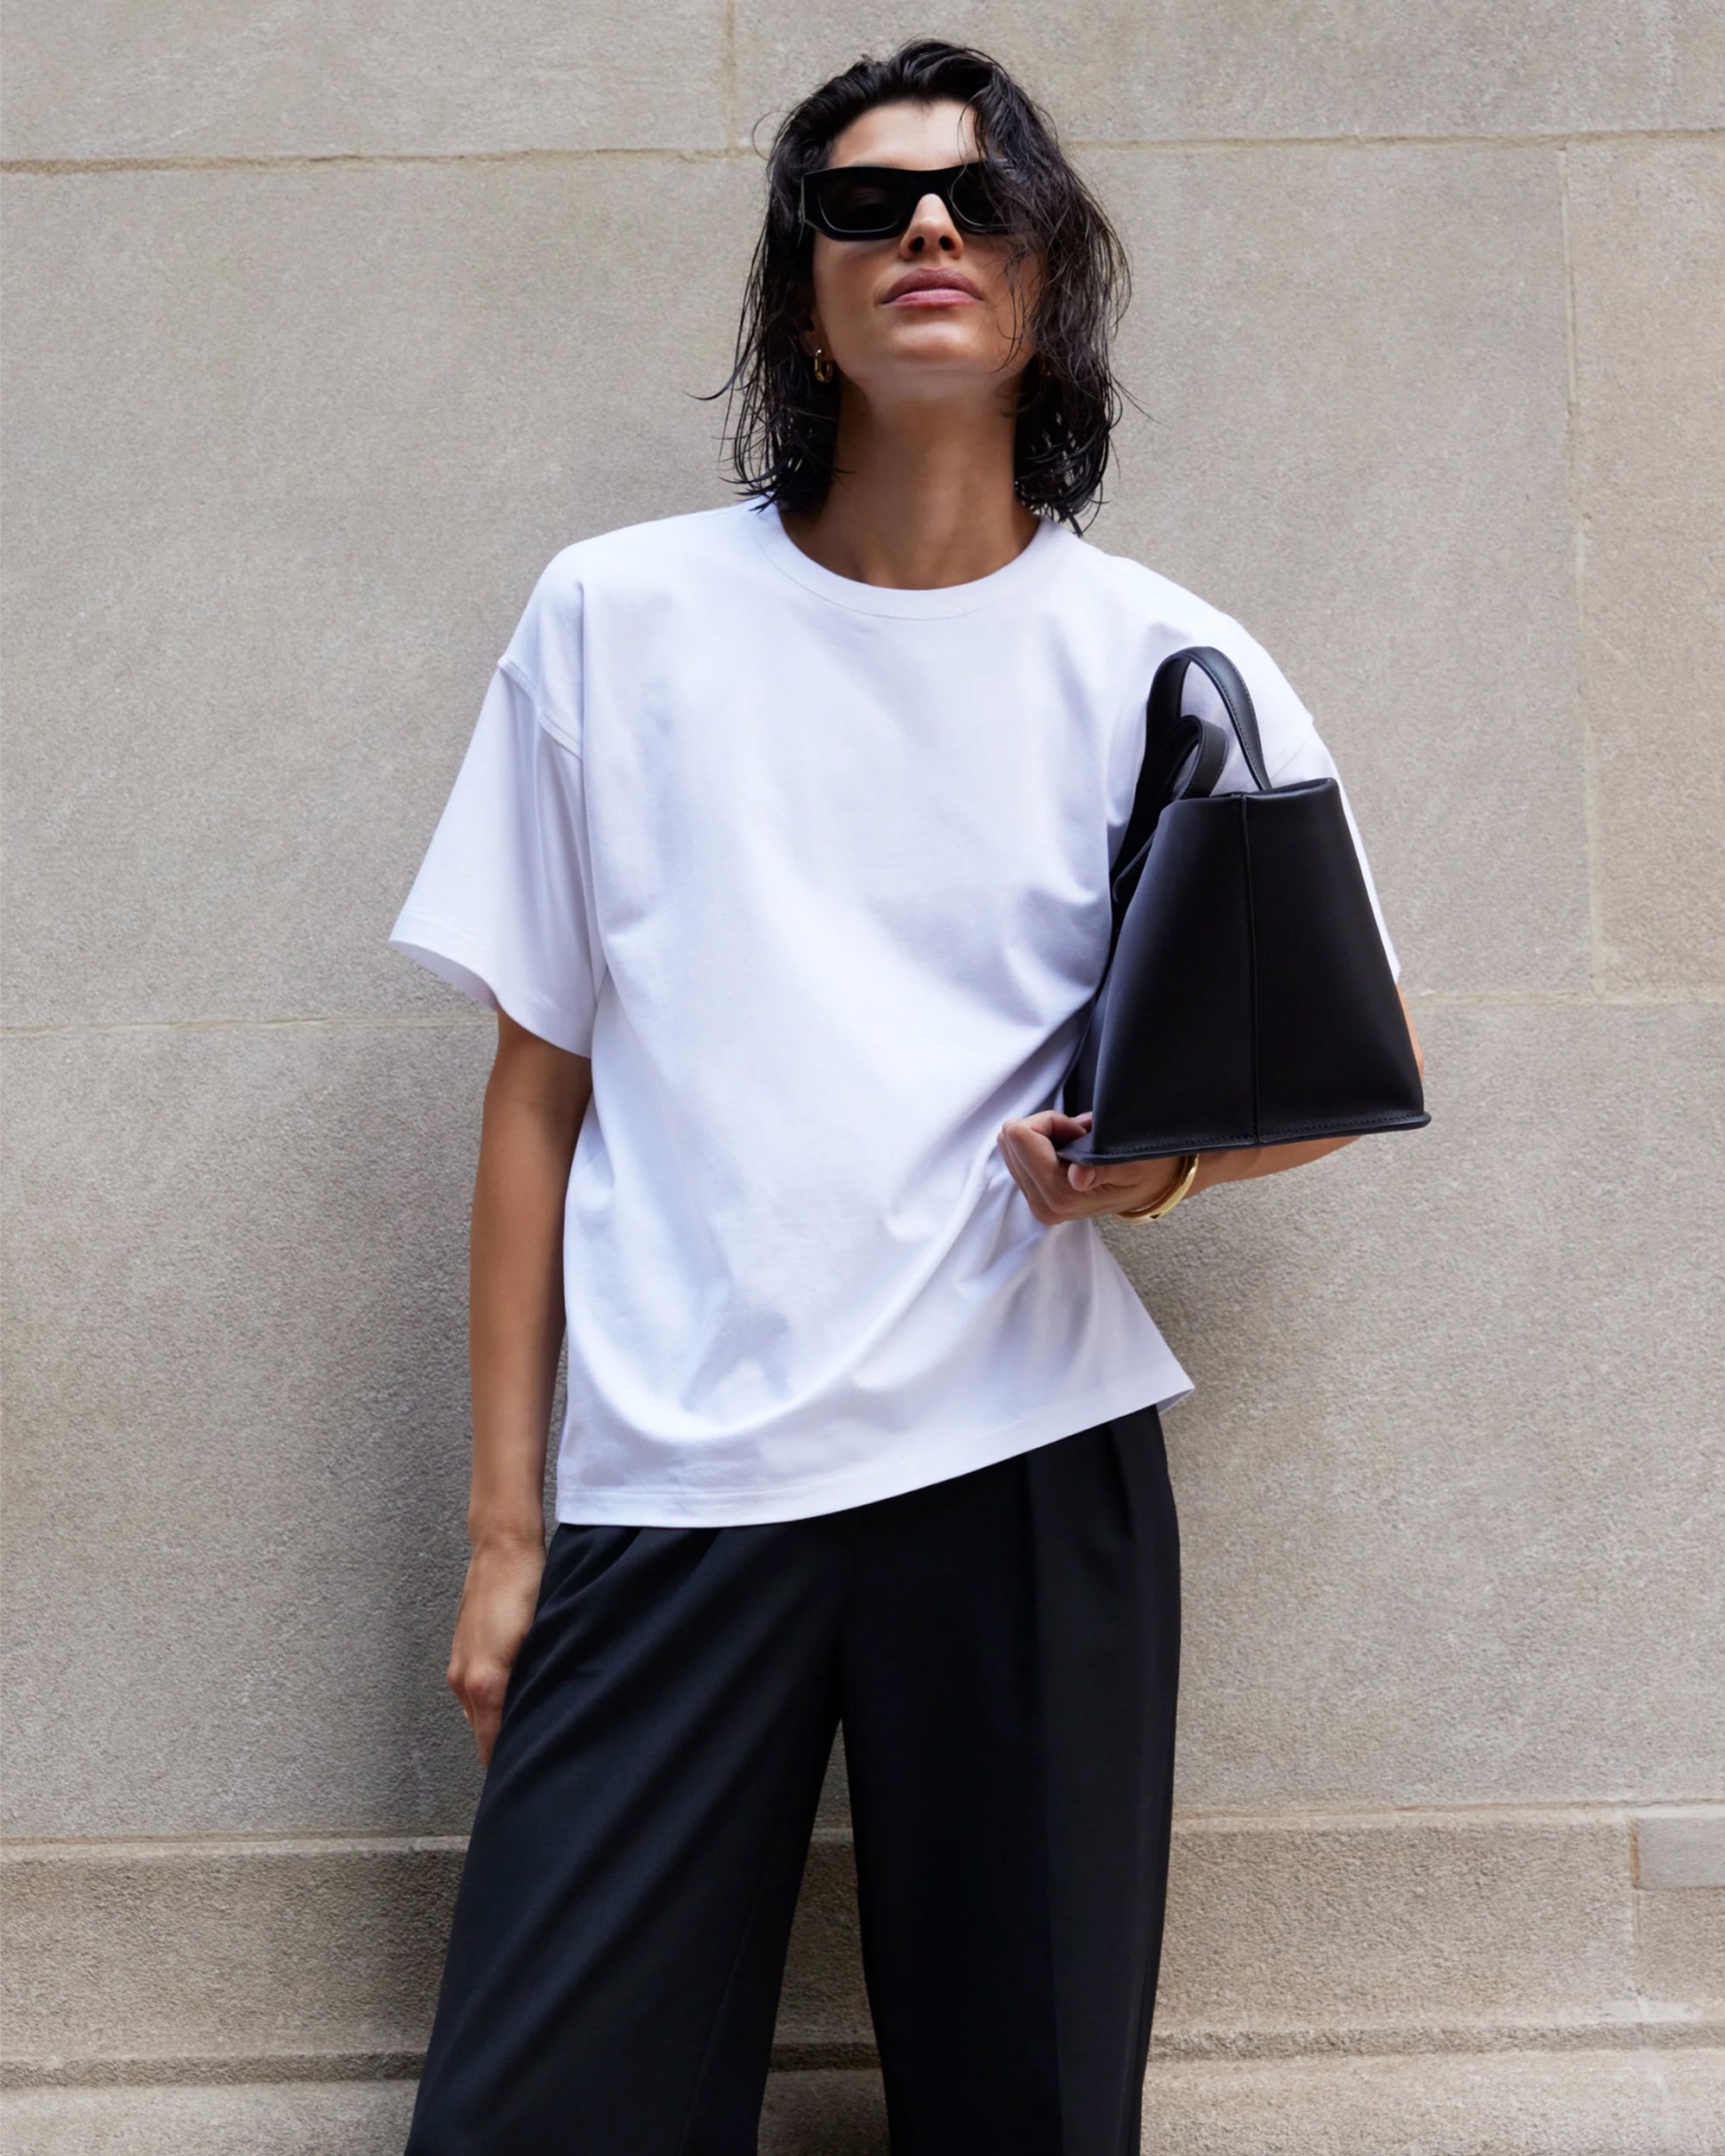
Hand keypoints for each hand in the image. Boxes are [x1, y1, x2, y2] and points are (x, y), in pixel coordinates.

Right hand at [446, 1532, 544, 1766]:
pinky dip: (491, 1703)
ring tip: (528, 1732)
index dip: (508, 1765)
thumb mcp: (540, 1638)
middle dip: (504, 1749)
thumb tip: (542, 1718)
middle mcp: (464, 1680)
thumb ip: (535, 1682)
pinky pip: (475, 1692)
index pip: (491, 1744)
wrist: (502, 1547)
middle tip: (535, 1761)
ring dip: (498, 1724)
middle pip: (482, 1734)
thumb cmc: (526, 1586)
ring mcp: (459, 1665)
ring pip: (479, 1713)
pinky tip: (516, 1697)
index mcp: (484, 1682)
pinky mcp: (462, 1652)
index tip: (524, 1782)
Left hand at [997, 1110, 1214, 1225]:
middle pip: (1011, 1139)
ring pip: (1011, 1144)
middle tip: (1081, 1139)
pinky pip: (1018, 1153)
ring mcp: (1035, 1201)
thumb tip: (1076, 1178)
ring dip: (1045, 1136)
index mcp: (1061, 1196)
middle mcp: (1042, 1204)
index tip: (1081, 1132)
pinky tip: (1071, 1154)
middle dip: (1046, 1128)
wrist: (1151, 1187)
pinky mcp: (1033, 1194)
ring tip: (1079, 1148)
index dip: (1053, 1122)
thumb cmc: (1144, 1168)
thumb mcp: (1130, 1162)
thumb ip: (1101, 1167)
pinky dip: (1043, 1144)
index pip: (1021, 1136)